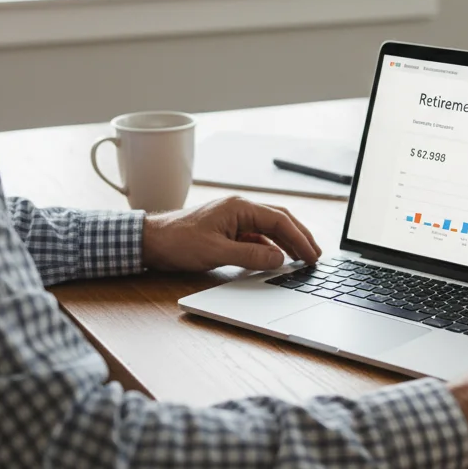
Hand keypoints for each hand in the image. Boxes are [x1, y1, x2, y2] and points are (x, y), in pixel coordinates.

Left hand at [142, 195, 321, 271]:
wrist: (152, 241)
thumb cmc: (179, 242)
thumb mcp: (217, 252)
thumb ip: (250, 256)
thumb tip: (279, 259)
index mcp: (240, 207)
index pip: (280, 221)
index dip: (299, 239)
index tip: (313, 255)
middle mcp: (240, 209)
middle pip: (279, 220)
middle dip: (299, 237)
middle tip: (315, 255)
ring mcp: (234, 219)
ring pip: (269, 229)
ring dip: (286, 243)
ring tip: (302, 258)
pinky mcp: (228, 230)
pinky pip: (256, 238)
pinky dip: (269, 248)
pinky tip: (275, 261)